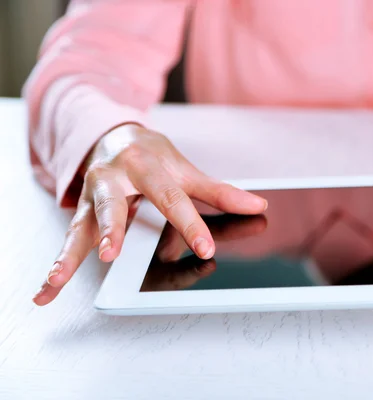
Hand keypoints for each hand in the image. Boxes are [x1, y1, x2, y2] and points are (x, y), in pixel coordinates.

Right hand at [33, 124, 266, 304]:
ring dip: (68, 253)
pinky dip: (59, 262)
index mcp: (146, 165)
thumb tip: (258, 206)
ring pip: (79, 224)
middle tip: (112, 253)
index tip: (205, 250)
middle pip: (112, 205)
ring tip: (55, 280)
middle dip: (111, 229)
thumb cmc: (154, 156)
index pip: (171, 198)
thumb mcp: (186, 170)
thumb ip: (219, 192)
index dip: (189, 224)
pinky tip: (47, 288)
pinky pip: (69, 237)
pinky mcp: (79, 210)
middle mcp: (114, 178)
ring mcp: (92, 194)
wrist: (115, 135)